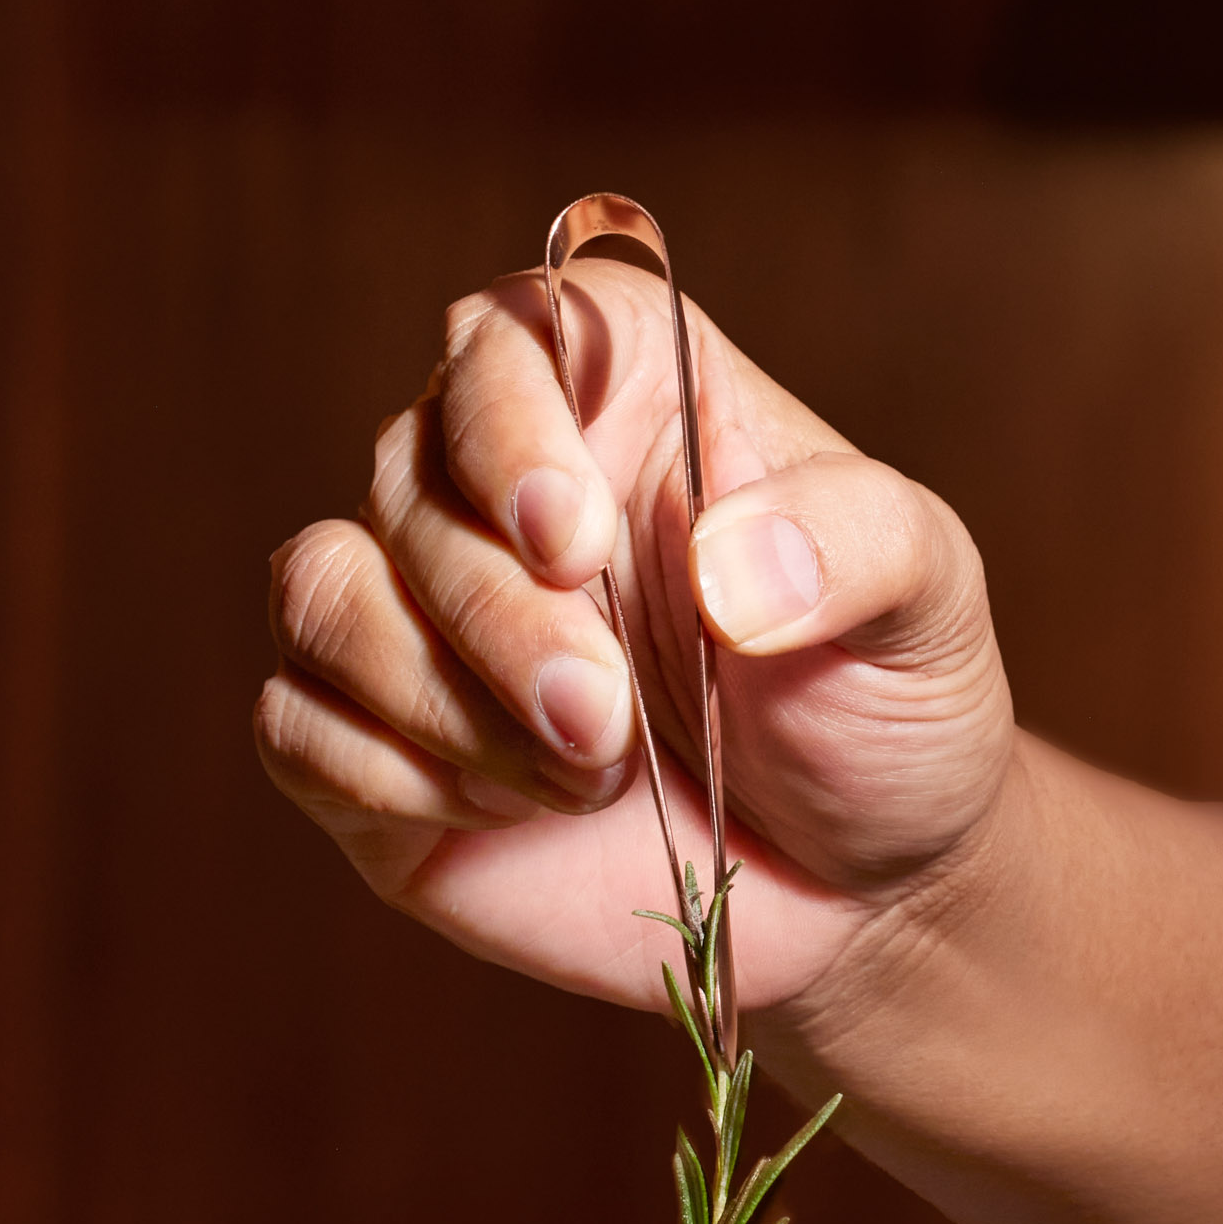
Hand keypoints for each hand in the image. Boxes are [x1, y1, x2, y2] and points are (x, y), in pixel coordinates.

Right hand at [255, 258, 1014, 1020]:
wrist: (860, 890)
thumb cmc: (887, 709)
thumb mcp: (928, 604)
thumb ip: (856, 544)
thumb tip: (728, 560)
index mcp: (629, 402)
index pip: (509, 333)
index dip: (505, 422)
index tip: (571, 538)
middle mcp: (501, 488)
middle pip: (403, 476)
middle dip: (498, 617)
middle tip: (610, 721)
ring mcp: (426, 614)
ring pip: (323, 591)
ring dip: (437, 699)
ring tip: (587, 772)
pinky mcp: (376, 741)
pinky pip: (294, 721)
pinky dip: (390, 775)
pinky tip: (512, 813)